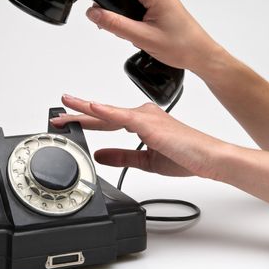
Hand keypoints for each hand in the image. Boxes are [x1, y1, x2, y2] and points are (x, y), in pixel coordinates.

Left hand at [50, 94, 227, 178]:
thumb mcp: (145, 160)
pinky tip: (91, 108)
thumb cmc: (186, 156)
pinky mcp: (149, 123)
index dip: (86, 123)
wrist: (209, 158)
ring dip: (85, 111)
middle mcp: (142, 115)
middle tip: (58, 115)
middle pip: (103, 115)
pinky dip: (106, 112)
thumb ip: (122, 156)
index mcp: (141, 122)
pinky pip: (123, 116)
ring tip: (65, 108)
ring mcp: (145, 117)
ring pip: (108, 113)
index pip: (107, 122)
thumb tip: (101, 156)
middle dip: (78, 115)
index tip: (69, 124)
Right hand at [86, 0, 223, 74]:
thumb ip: (115, 24)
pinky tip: (128, 26)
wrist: (200, 54)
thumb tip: (94, 14)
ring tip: (114, 25)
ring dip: (118, 4)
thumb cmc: (181, 46)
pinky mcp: (160, 3)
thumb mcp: (142, 37)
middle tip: (98, 15)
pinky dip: (127, 10)